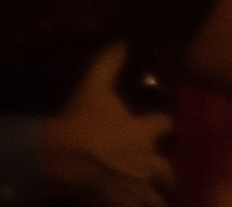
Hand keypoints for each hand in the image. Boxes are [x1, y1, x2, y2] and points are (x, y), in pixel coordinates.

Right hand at [39, 43, 173, 206]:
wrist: (63, 158)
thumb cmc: (80, 122)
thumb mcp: (92, 87)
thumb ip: (109, 64)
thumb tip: (124, 41)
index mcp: (143, 131)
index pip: (166, 124)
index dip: (162, 123)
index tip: (157, 122)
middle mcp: (148, 160)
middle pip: (168, 170)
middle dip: (164, 171)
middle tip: (154, 169)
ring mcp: (139, 185)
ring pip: (158, 195)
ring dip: (153, 193)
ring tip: (145, 193)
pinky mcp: (127, 203)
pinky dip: (138, 205)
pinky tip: (130, 203)